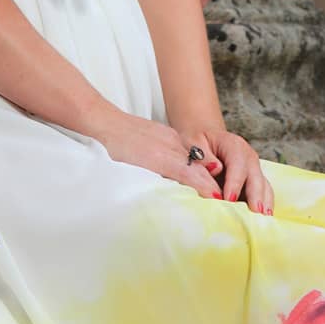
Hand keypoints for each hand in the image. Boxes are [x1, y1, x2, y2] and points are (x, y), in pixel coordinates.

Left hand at [92, 111, 223, 198]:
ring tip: (211, 190)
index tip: (219, 201)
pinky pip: (184, 149)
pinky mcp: (166, 133)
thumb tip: (172, 197)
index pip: (192, 175)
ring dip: (202, 174)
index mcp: (160, 157)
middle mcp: (169, 144)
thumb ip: (156, 183)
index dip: (207, 189)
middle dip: (210, 183)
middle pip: (197, 167)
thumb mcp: (131, 172)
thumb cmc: (111, 150)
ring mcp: (169, 136)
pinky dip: (191, 162)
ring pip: (192, 157)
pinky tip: (191, 172)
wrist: (103, 122)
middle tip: (221, 201)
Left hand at [186, 126, 273, 213]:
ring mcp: (253, 169)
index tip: (230, 199)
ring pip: (263, 186)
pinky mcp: (254, 181)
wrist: (203, 140)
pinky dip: (264, 205)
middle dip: (256, 196)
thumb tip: (216, 173)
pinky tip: (262, 219)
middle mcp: (247, 156)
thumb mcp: (192, 143)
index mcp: (233, 145)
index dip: (235, 183)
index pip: (237, 165)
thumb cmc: (196, 143)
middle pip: (255, 177)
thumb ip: (202, 159)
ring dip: (264, 203)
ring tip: (263, 220)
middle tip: (255, 213)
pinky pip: (263, 193)